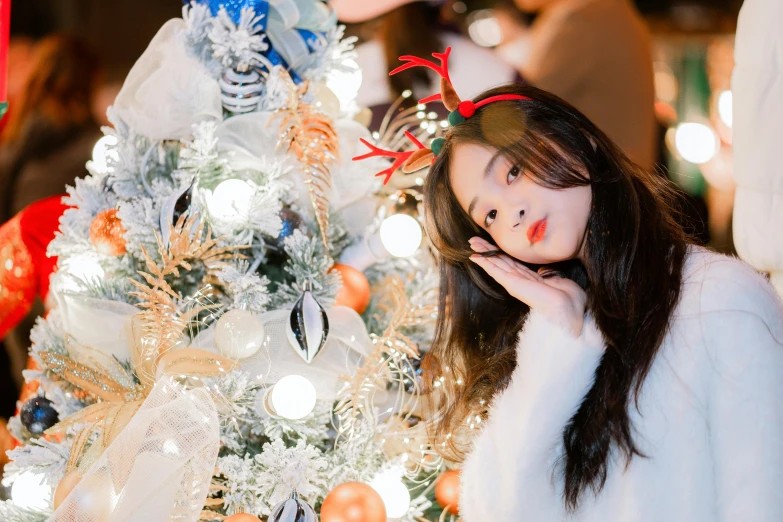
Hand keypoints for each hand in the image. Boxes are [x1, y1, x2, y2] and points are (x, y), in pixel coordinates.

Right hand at [468, 237, 586, 336]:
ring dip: (483, 253)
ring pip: (496, 264)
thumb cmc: (569, 299)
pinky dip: (485, 263)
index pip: (512, 263)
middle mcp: (521, 281)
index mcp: (531, 279)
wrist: (569, 310)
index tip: (491, 244)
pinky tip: (475, 257)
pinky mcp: (513, 285)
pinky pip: (496, 271)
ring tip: (472, 243)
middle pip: (500, 261)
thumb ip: (548, 273)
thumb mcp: (559, 280)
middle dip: (487, 250)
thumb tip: (543, 268)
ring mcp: (516, 283)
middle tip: (474, 240)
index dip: (500, 253)